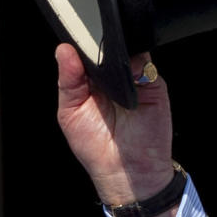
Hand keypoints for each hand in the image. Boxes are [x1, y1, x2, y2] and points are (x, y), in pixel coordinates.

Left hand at [55, 44, 175, 208]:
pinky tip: (126, 76)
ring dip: (116, 53)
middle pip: (104, 45)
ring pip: (126, 48)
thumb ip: (68, 81)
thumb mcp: (70, 113)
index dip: (77, 44)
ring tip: (106, 71)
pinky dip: (135, 62)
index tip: (72, 45)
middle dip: (96, 45)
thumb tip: (63, 51)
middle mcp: (110, 76)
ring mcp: (133, 77)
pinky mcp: (152, 82)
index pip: (82, 51)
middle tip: (88, 55)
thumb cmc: (96, 148)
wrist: (127, 171)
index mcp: (88, 81)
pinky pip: (145, 62)